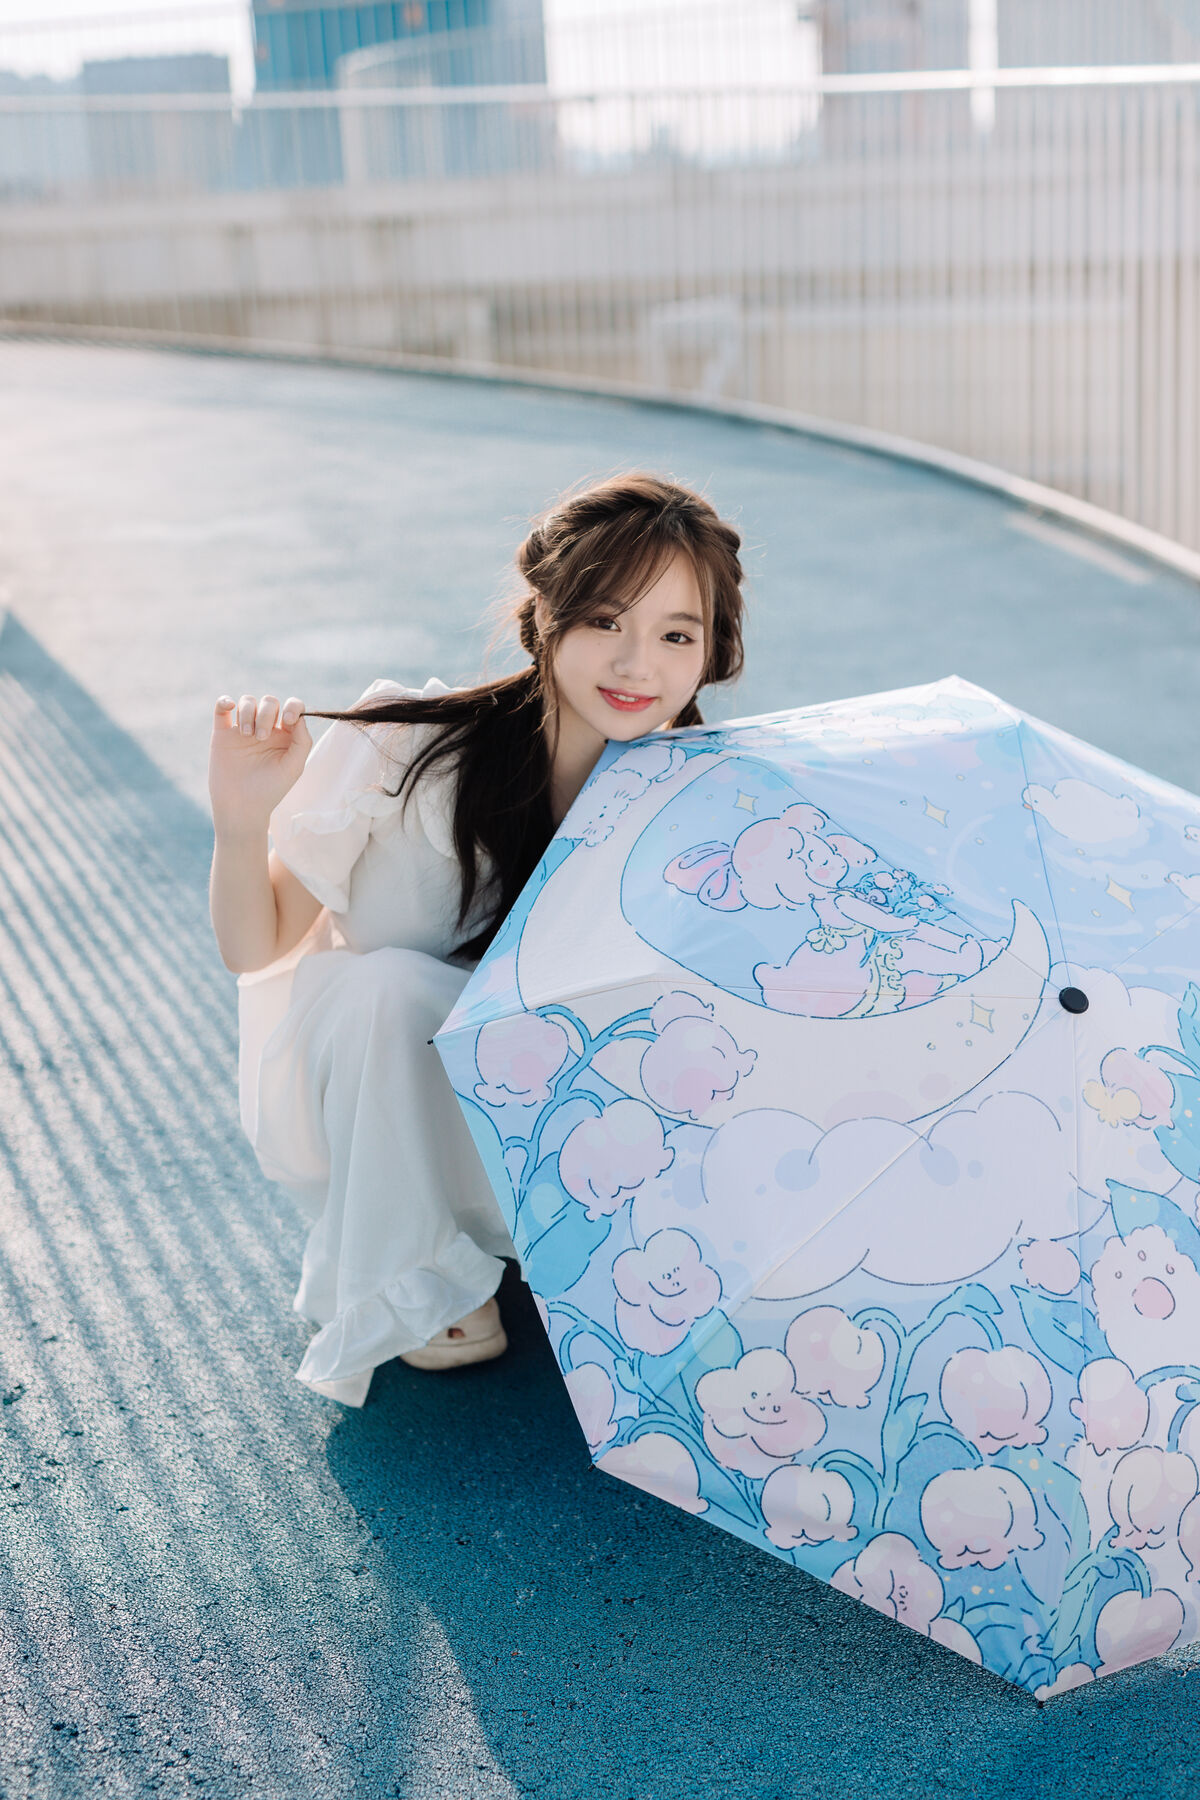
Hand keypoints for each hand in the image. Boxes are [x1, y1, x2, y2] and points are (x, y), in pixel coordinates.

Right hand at [208, 692, 311, 836]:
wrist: (241, 806)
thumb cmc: (270, 790)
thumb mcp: (294, 767)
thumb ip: (302, 741)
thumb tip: (299, 716)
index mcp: (286, 735)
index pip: (292, 708)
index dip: (292, 706)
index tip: (287, 721)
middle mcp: (265, 729)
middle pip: (269, 702)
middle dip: (266, 715)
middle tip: (261, 738)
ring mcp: (243, 729)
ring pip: (247, 701)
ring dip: (248, 712)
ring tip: (247, 735)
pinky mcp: (222, 733)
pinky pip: (221, 708)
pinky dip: (224, 701)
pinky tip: (228, 707)